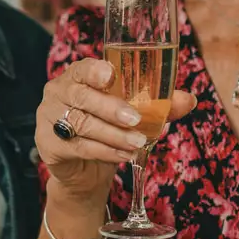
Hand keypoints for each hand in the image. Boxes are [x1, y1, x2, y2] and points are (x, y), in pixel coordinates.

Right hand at [36, 58, 195, 205]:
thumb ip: (158, 106)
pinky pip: (78, 147)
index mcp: (77, 76)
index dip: (94, 71)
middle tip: (136, 119)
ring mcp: (48, 119)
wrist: (86, 170)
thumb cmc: (109, 130)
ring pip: (81, 124)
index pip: (82, 68)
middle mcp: (58, 92)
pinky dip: (104, 152)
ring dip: (112, 134)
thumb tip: (190, 100)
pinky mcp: (48, 145)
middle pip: (82, 97)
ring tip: (137, 143)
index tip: (110, 76)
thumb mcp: (133, 115)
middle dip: (111, 108)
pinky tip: (124, 156)